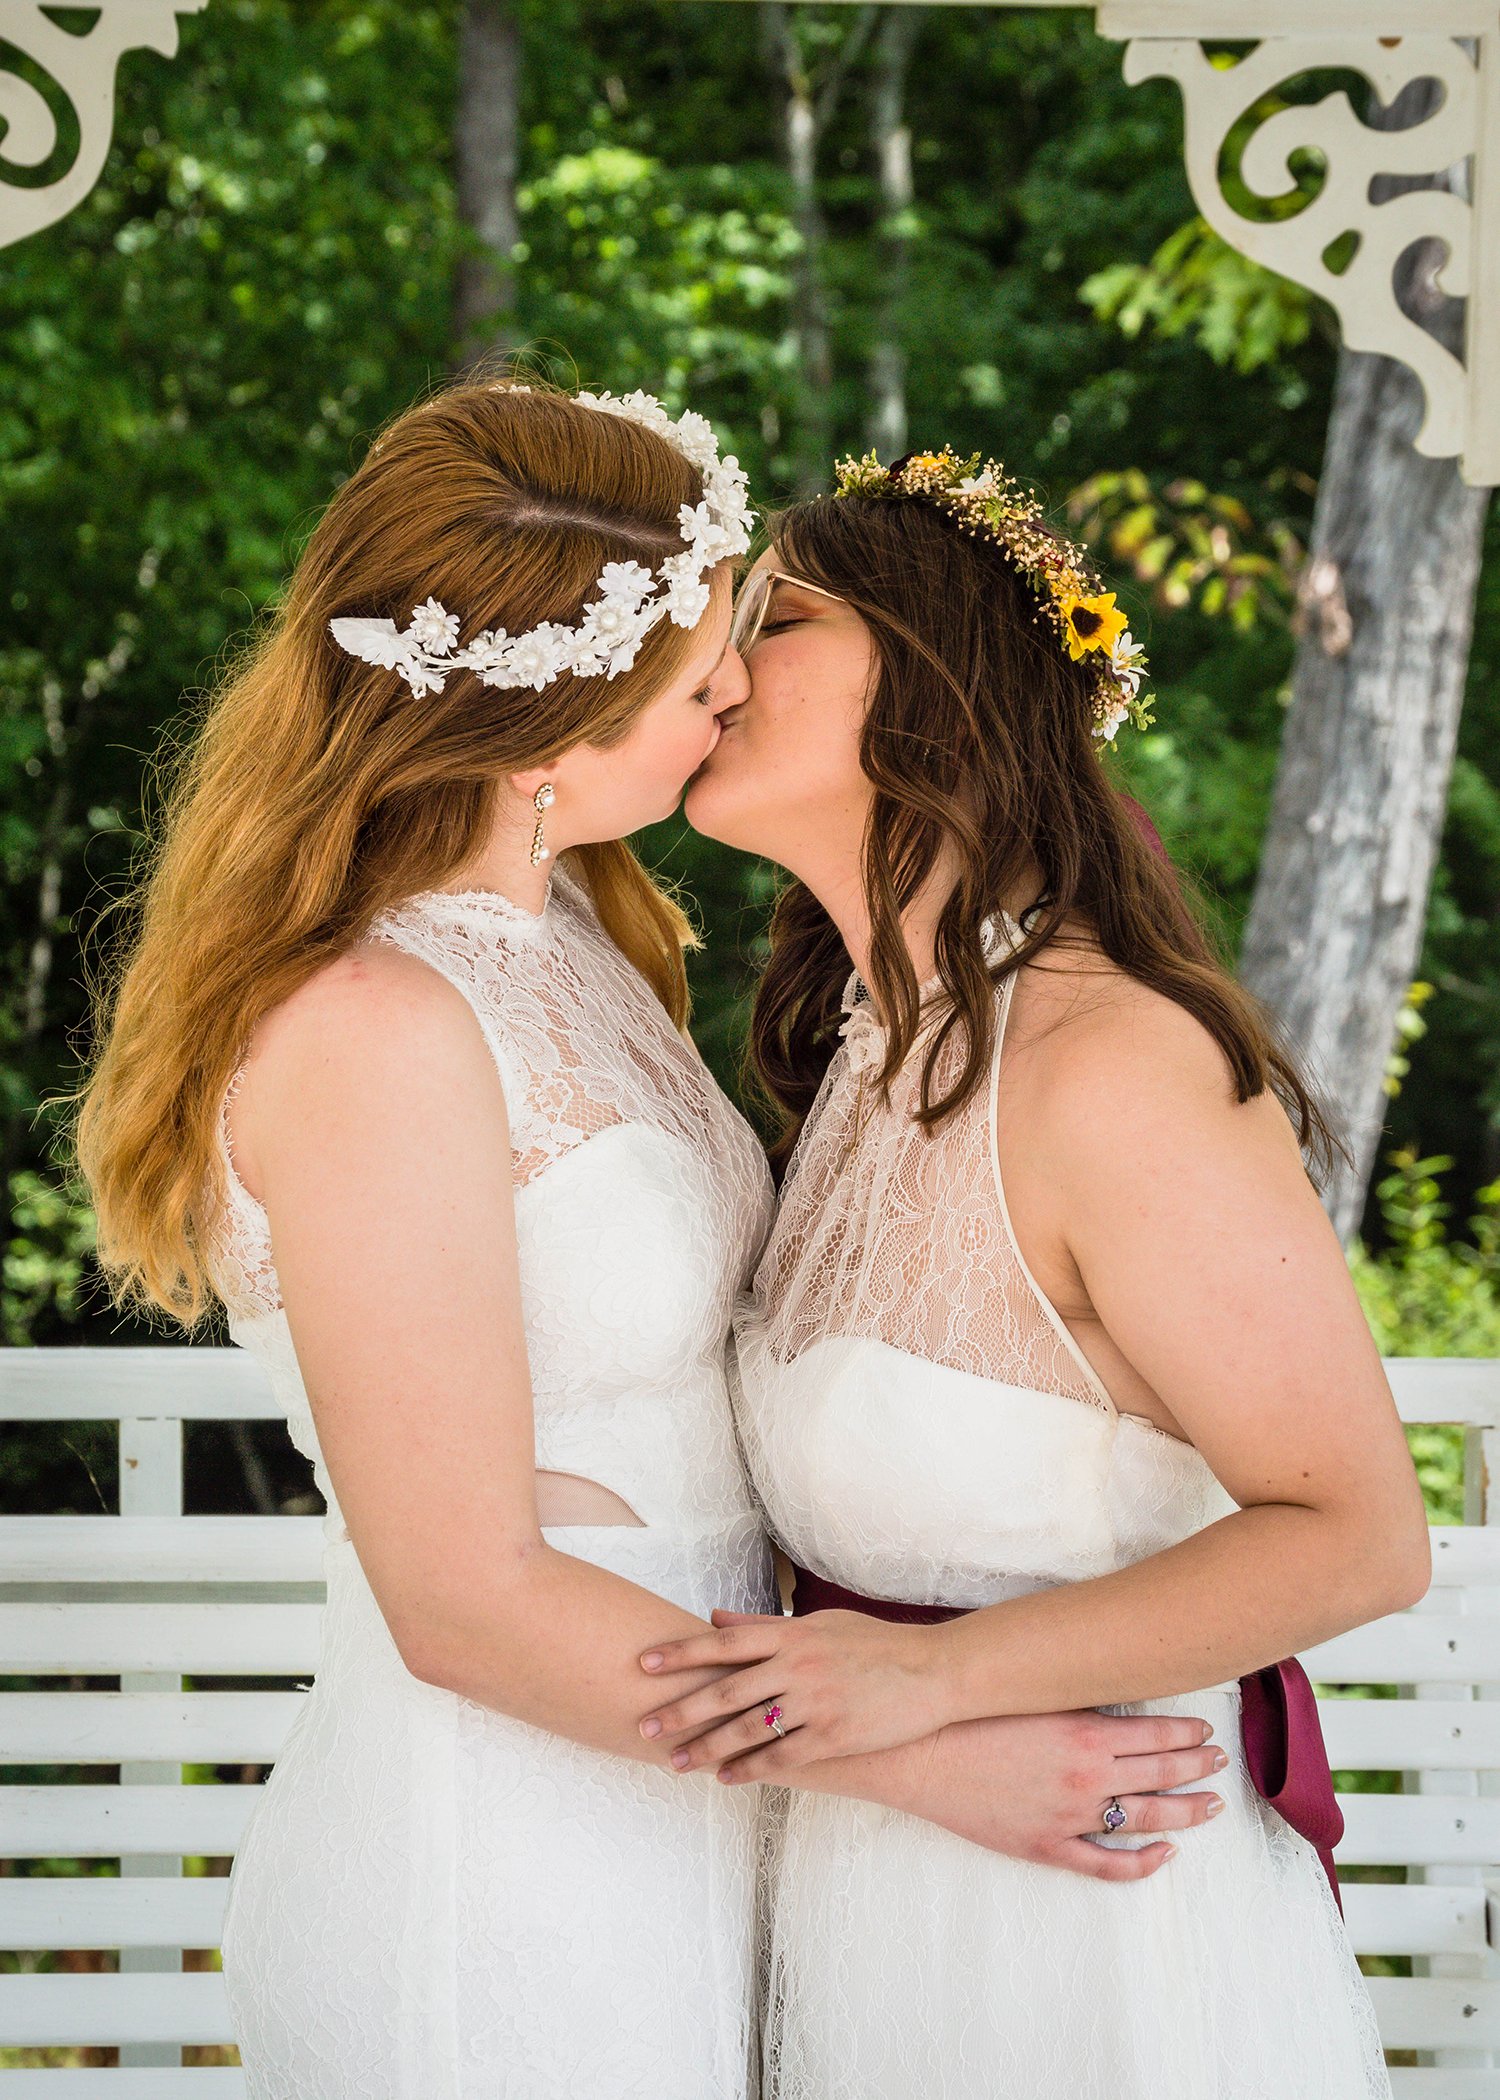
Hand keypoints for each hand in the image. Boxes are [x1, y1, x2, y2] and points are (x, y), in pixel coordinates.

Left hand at [639, 1607, 957, 1776]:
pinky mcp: (834, 1735)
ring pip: (747, 1729)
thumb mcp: (820, 1624)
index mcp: (791, 1636)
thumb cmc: (874, 1644)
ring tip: (676, 1762)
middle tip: (645, 1727)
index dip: (681, 1653)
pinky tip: (725, 1778)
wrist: (933, 1672)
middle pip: (725, 1690)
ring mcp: (815, 1703)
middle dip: (680, 1711)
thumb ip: (764, 1625)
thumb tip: (714, 1619)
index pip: (723, 1643)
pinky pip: (781, 1757)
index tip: (644, 1663)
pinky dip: (749, 1770)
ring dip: (706, 1748)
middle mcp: (797, 1666)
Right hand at [871, 1708, 1227, 1878]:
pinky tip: (1165, 1855)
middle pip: (1161, 1773)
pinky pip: (1107, 1865)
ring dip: (1185, 1812)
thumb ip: (1076, 1699)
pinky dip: (1142, 1864)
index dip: (1188, 1734)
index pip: (1158, 1734)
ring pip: (1146, 1819)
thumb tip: (1115, 1696)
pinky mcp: (1047, 1847)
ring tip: (1209, 1805)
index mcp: (1085, 1732)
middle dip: (1196, 1766)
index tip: (1205, 1731)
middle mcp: (1087, 1776)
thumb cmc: (969, 1713)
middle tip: (1218, 1762)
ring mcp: (1069, 1816)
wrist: (920, 1752)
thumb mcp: (1032, 1692)